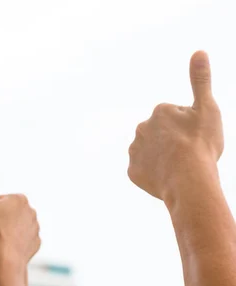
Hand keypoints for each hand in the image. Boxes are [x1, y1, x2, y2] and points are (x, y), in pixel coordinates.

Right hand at [0, 151, 40, 283]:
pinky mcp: (36, 244)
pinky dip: (14, 244)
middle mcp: (31, 211)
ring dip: (6, 232)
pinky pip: (21, 241)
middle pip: (7, 214)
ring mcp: (35, 228)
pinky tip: (8, 250)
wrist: (7, 261)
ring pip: (14, 227)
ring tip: (0, 241)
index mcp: (20, 198)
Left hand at [128, 51, 222, 203]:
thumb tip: (199, 51)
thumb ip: (200, 80)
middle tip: (188, 152)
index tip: (195, 136)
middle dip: (173, 142)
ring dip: (163, 158)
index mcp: (159, 112)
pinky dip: (154, 174)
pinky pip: (145, 171)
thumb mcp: (206, 108)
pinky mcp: (133, 171)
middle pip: (162, 135)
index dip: (190, 128)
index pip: (177, 118)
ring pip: (152, 152)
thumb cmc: (200, 143)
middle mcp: (141, 128)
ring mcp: (135, 151)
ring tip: (178, 166)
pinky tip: (166, 177)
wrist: (187, 179)